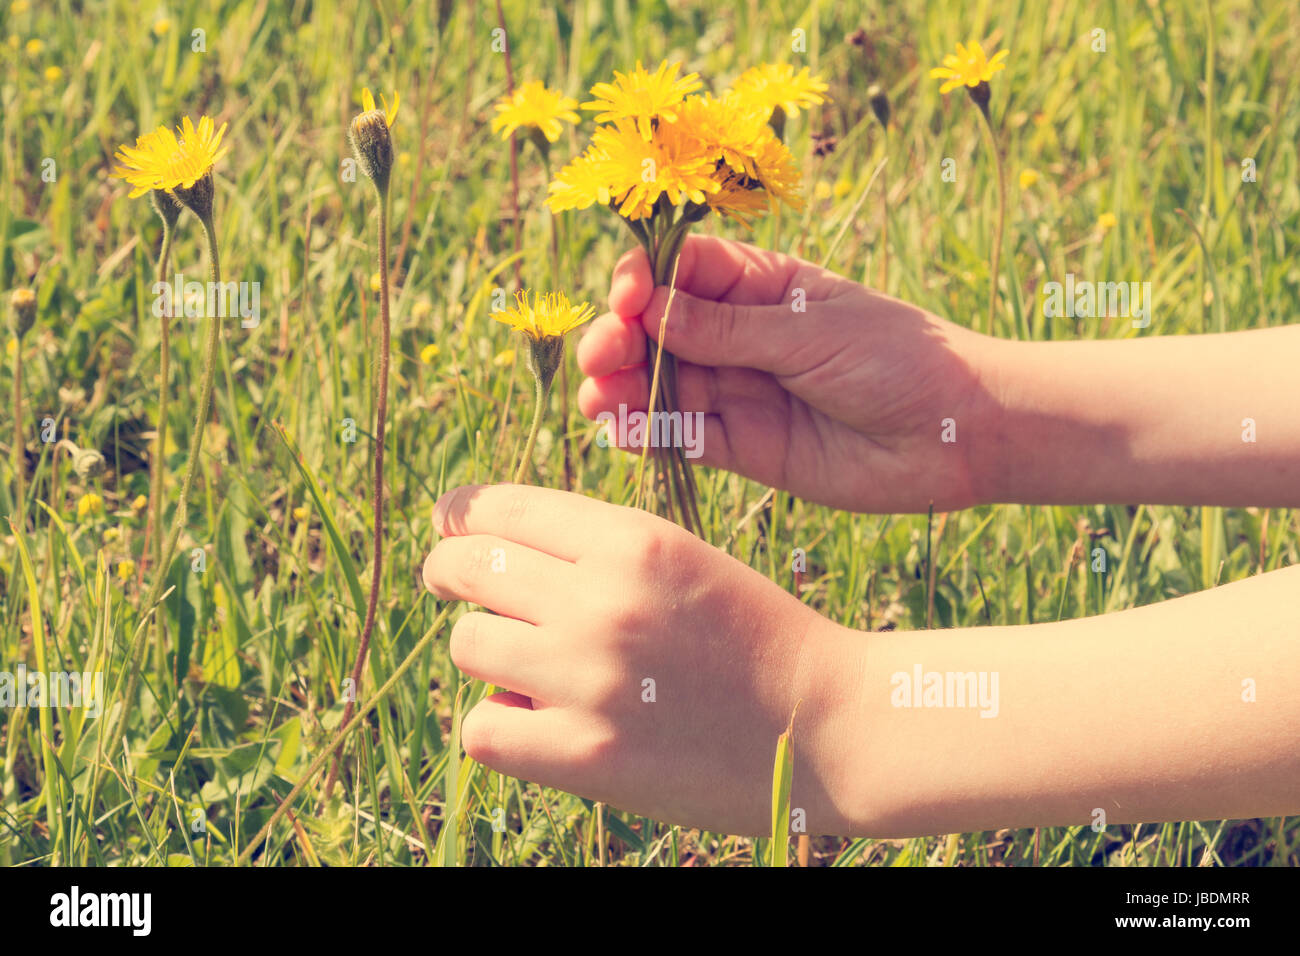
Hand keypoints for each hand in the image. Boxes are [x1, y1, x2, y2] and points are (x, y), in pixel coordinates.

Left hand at [420, 482, 864, 835]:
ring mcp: (591, 679)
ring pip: (467, 644)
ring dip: (488, 653)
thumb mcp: (684, 559)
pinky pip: (482, 728)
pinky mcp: (587, 756)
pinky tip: (535, 720)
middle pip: (466, 568)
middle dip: (449, 571)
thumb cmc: (754, 636)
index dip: (460, 515)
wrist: (831, 726)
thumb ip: (594, 549)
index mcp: (634, 539)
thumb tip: (482, 548)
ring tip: (527, 667)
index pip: (501, 507)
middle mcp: (604, 600)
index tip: (449, 527)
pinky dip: (499, 723)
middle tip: (451, 583)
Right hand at [576, 234, 998, 512]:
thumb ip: (728, 330)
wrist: (956, 434)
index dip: (644, 280)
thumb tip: (648, 310)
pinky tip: (623, 431)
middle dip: (622, 339)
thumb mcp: (811, 332)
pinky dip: (651, 433)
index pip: (681, 270)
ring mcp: (740, 391)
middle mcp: (741, 337)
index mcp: (761, 286)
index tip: (626, 300)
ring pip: (662, 385)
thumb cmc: (899, 359)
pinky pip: (685, 436)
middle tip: (604, 356)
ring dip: (623, 389)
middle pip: (658, 330)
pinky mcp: (745, 446)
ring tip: (599, 400)